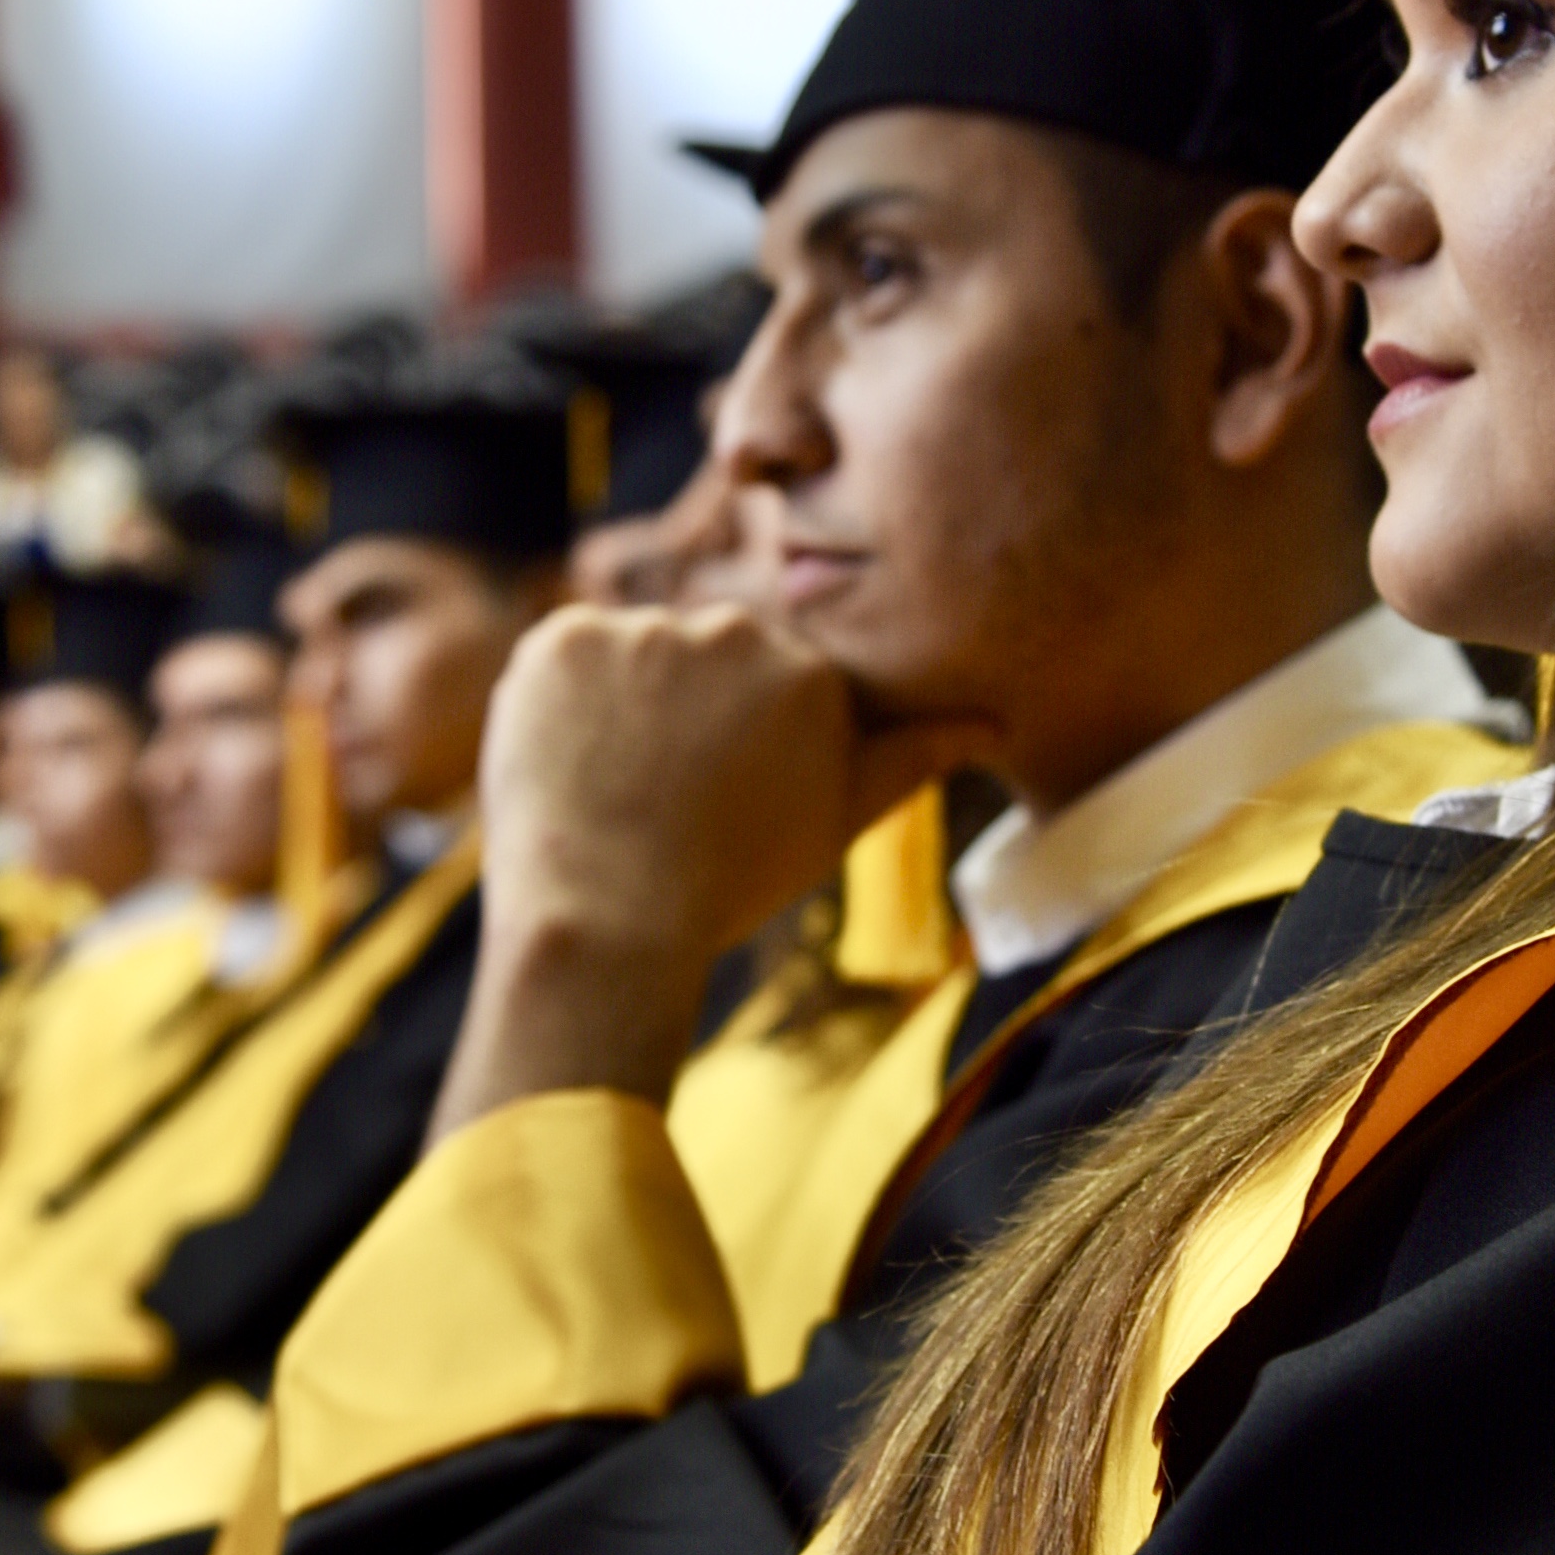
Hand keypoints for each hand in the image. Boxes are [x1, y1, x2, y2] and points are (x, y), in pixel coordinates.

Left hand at [435, 607, 989, 1138]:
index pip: (766, 683)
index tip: (713, 802)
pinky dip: (561, 703)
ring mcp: (642, 631)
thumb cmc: (730, 882)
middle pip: (699, 660)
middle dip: (679, 715)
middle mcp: (733, 631)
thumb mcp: (838, 821)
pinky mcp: (562, 639)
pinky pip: (565, 658)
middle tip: (657, 797)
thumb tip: (993, 723)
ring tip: (611, 788)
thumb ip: (912, 757)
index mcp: (809, 673)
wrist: (606, 923)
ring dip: (619, 707)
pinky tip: (572, 765)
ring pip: (630, 656)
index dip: (734, 746)